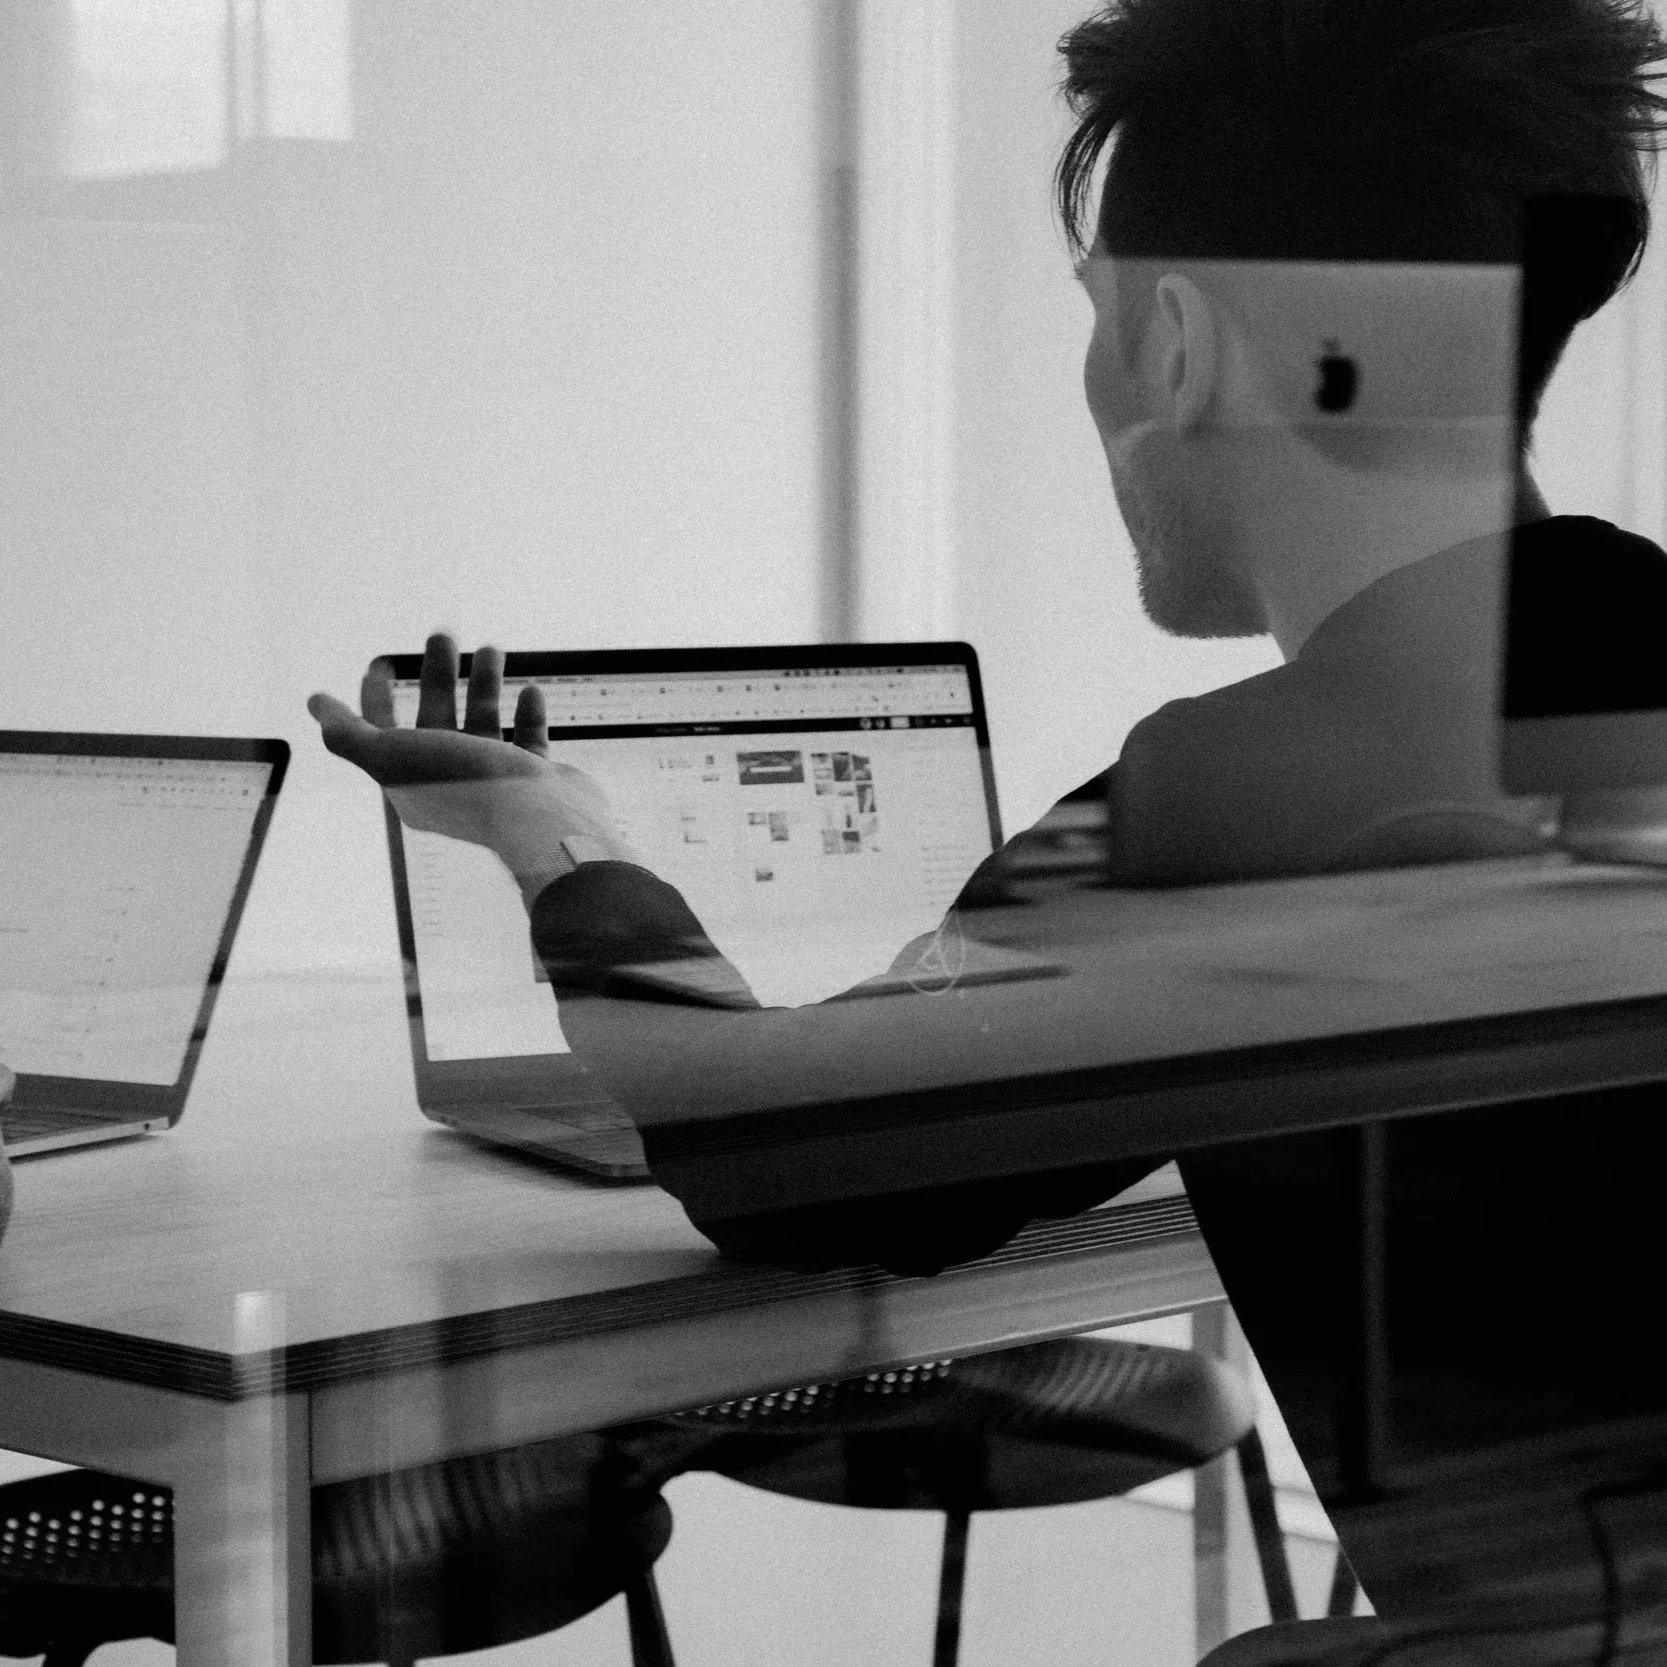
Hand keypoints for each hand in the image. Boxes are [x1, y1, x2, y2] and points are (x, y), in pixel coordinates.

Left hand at [308, 634, 642, 895]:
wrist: (537, 818)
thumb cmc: (463, 784)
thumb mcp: (389, 756)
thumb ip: (347, 733)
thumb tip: (315, 703)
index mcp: (411, 782)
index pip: (382, 734)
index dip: (374, 697)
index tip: (379, 662)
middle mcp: (451, 783)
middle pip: (435, 718)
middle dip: (435, 675)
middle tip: (442, 633)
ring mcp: (496, 782)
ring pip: (483, 723)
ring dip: (484, 684)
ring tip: (490, 648)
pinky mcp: (535, 781)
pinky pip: (528, 741)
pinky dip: (527, 714)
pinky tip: (529, 691)